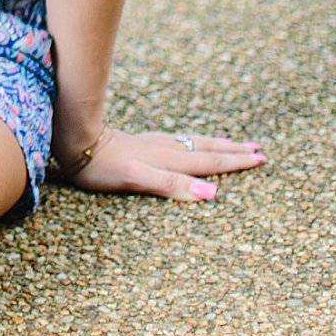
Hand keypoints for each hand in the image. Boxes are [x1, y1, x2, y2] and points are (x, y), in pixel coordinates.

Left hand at [57, 125, 264, 201]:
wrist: (73, 141)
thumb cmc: (102, 166)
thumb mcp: (137, 179)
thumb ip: (172, 185)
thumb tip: (212, 194)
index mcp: (169, 160)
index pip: (210, 161)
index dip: (236, 162)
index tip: (261, 159)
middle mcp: (165, 149)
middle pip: (207, 149)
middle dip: (234, 150)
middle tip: (260, 149)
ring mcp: (153, 144)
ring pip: (194, 142)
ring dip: (217, 144)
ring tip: (235, 143)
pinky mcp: (141, 143)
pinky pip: (178, 141)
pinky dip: (195, 142)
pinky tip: (189, 142)